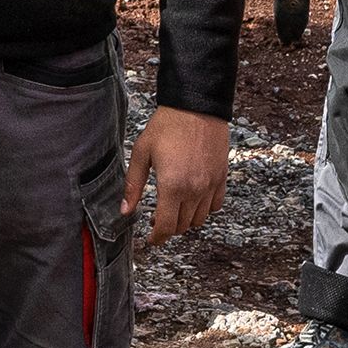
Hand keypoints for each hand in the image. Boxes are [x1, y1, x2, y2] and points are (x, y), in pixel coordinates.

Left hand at [125, 104, 228, 249]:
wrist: (196, 107)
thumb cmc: (167, 126)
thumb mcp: (142, 153)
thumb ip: (133, 185)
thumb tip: (126, 210)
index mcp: (172, 186)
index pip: (165, 226)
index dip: (157, 238)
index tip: (151, 240)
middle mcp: (194, 190)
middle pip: (182, 226)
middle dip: (168, 228)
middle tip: (157, 220)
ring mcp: (211, 185)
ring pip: (199, 219)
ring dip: (185, 220)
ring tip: (174, 209)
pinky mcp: (222, 178)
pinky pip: (215, 206)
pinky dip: (204, 209)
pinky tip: (193, 200)